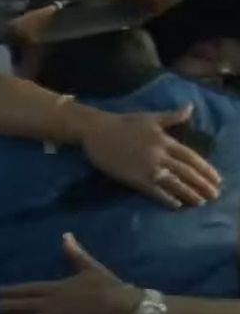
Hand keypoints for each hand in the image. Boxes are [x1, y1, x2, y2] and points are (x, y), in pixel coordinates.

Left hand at [0, 233, 141, 313]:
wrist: (124, 308)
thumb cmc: (108, 286)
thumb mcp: (90, 267)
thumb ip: (74, 253)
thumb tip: (66, 236)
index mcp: (56, 287)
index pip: (27, 289)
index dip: (10, 291)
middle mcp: (52, 304)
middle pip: (23, 305)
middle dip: (5, 306)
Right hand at [73, 104, 221, 208]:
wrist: (96, 131)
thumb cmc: (122, 123)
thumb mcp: (150, 117)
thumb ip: (172, 116)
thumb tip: (190, 108)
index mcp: (165, 140)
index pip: (191, 157)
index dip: (206, 169)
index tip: (217, 179)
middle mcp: (160, 155)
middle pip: (187, 172)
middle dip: (203, 185)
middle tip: (214, 195)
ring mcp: (148, 168)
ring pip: (174, 183)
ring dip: (189, 194)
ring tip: (200, 202)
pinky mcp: (135, 178)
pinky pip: (155, 191)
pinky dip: (167, 198)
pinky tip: (176, 204)